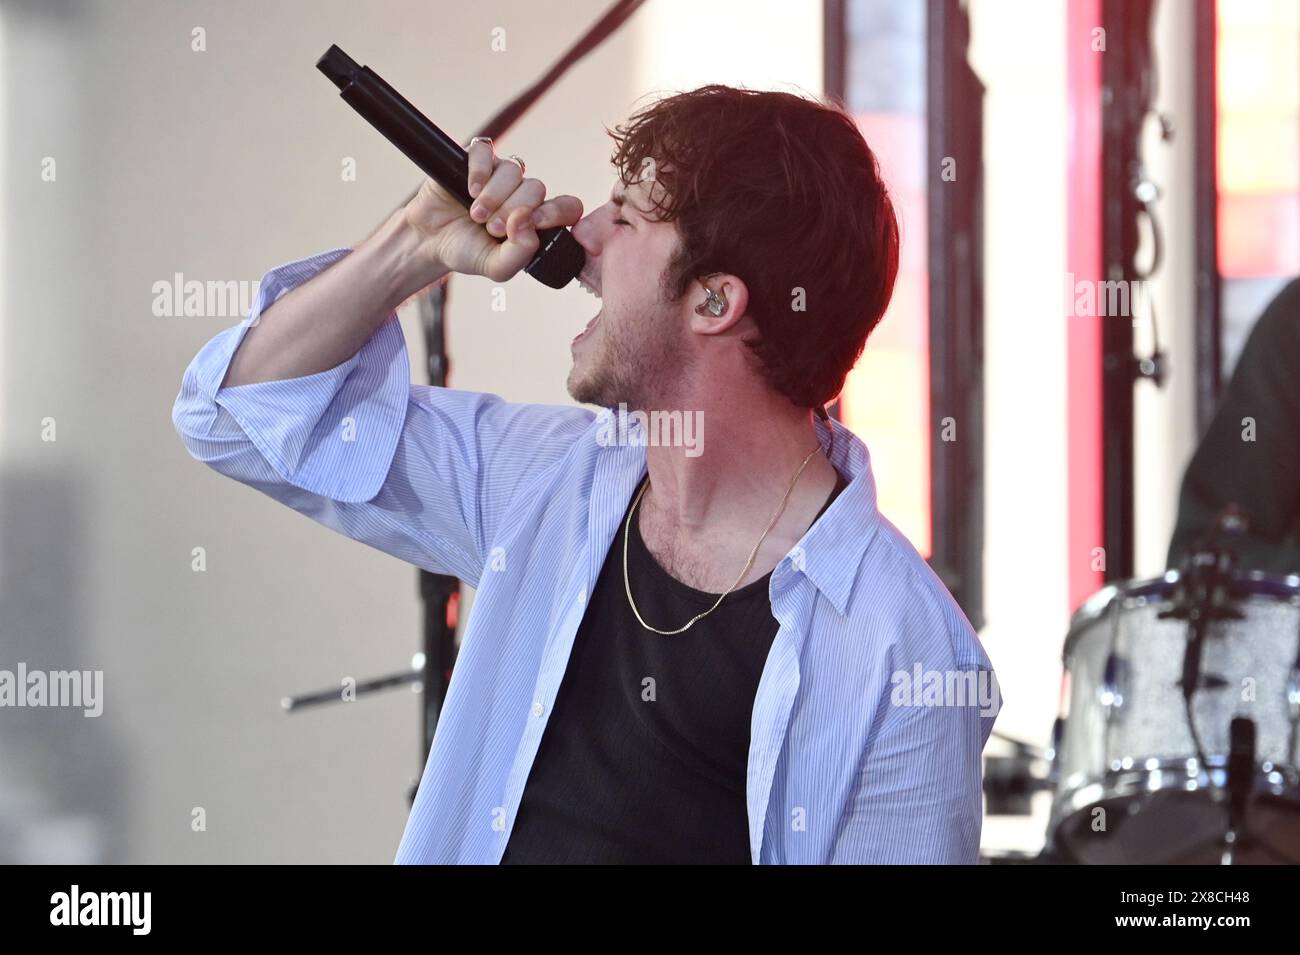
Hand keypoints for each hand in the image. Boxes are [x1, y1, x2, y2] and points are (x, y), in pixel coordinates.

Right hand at [402, 139, 583, 282]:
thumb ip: (520, 253)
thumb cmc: (467, 252)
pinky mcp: (477, 159)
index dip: (556, 212)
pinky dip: (480, 171)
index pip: (567, 207)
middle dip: (513, 210)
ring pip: (514, 171)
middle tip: (492, 228)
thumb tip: (527, 220)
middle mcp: (522, 194)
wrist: (430, 240)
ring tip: (475, 215)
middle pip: (536, 188)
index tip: (534, 222)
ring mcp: (500, 175)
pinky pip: (488, 151)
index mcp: (536, 219)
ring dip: (494, 196)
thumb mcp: (496, 266)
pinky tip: (470, 189)